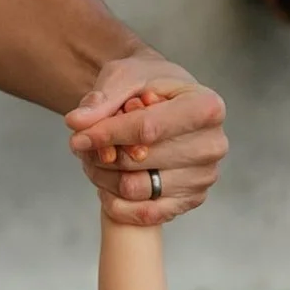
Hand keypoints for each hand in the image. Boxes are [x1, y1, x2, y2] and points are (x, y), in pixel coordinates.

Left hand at [66, 49, 226, 219]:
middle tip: (83, 144)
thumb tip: (76, 122)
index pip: (148, 129)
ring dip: (104, 177)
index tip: (77, 137)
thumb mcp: (125, 76)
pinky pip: (146, 214)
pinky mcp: (193, 198)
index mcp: (207, 107)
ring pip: (136, 188)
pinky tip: (107, 184)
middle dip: (102, 154)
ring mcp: (205, 175)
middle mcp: (213, 144)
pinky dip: (118, 202)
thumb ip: (102, 99)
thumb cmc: (148, 84)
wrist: (166, 99)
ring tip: (96, 158)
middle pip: (140, 161)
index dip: (108, 134)